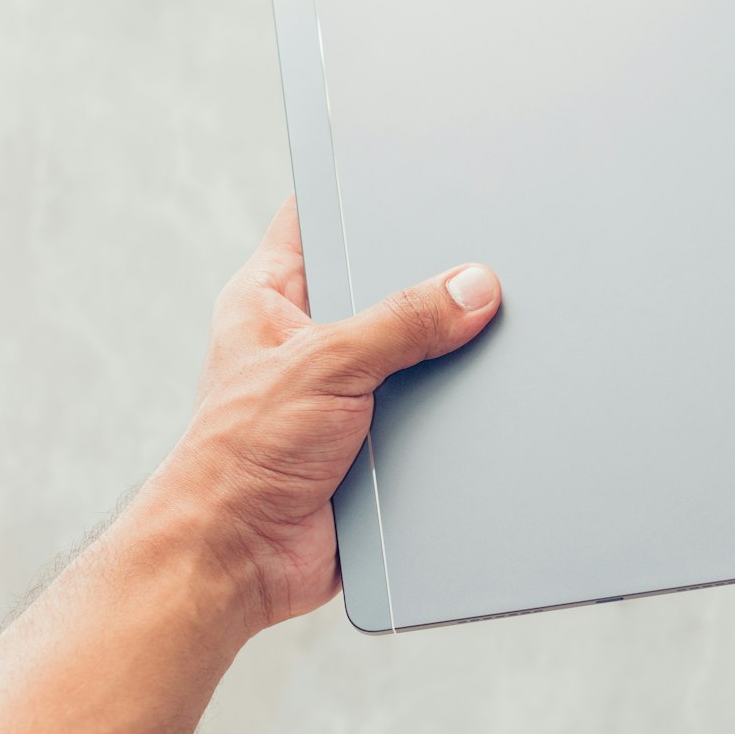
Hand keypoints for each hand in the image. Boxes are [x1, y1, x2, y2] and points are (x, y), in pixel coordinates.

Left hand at [156, 197, 500, 633]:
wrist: (238, 561)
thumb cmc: (241, 457)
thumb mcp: (325, 364)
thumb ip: (401, 322)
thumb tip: (473, 286)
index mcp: (273, 298)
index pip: (315, 220)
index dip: (359, 193)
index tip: (417, 172)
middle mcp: (309, 339)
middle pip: (384, 287)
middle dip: (430, 281)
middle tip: (483, 257)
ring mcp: (344, 392)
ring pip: (414, 353)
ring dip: (446, 356)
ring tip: (496, 328)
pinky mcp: (374, 444)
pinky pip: (428, 412)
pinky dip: (453, 412)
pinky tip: (488, 398)